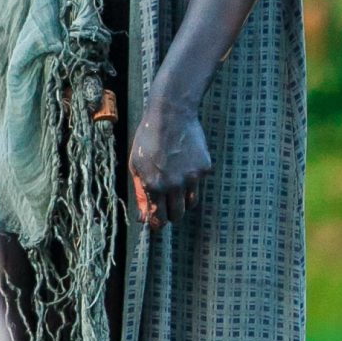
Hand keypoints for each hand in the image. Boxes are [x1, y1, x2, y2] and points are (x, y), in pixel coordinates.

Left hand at [129, 93, 211, 225]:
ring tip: (173, 189)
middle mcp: (174, 185)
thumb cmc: (148, 140)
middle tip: (165, 207)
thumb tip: (143, 217)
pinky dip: (191, 183)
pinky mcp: (205, 169)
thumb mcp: (136, 166)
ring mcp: (192, 178)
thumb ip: (140, 193)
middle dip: (169, 215)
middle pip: (176, 215)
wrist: (171, 116)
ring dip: (181, 203)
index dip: (157, 223)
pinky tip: (183, 168)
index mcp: (154, 185)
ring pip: (189, 204)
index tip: (156, 224)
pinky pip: (198, 185)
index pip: (158, 217)